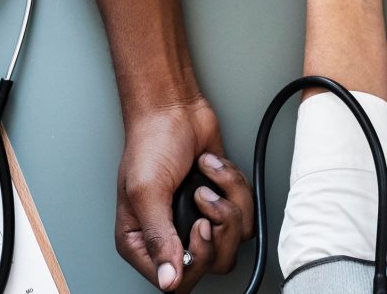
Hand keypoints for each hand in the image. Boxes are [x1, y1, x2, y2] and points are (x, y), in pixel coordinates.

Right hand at [114, 98, 253, 290]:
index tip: (199, 227)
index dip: (196, 260)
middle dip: (218, 229)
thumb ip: (158, 239)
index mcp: (141, 242)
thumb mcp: (146, 192)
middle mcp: (170, 236)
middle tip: (204, 201)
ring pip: (233, 240)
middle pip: (212, 264)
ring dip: (227, 201)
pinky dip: (234, 186)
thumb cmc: (151, 143)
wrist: (174, 109)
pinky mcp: (222, 203)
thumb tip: (169, 280)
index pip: (176, 282)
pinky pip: (245, 213)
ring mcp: (199, 220)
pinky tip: (213, 168)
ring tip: (205, 181)